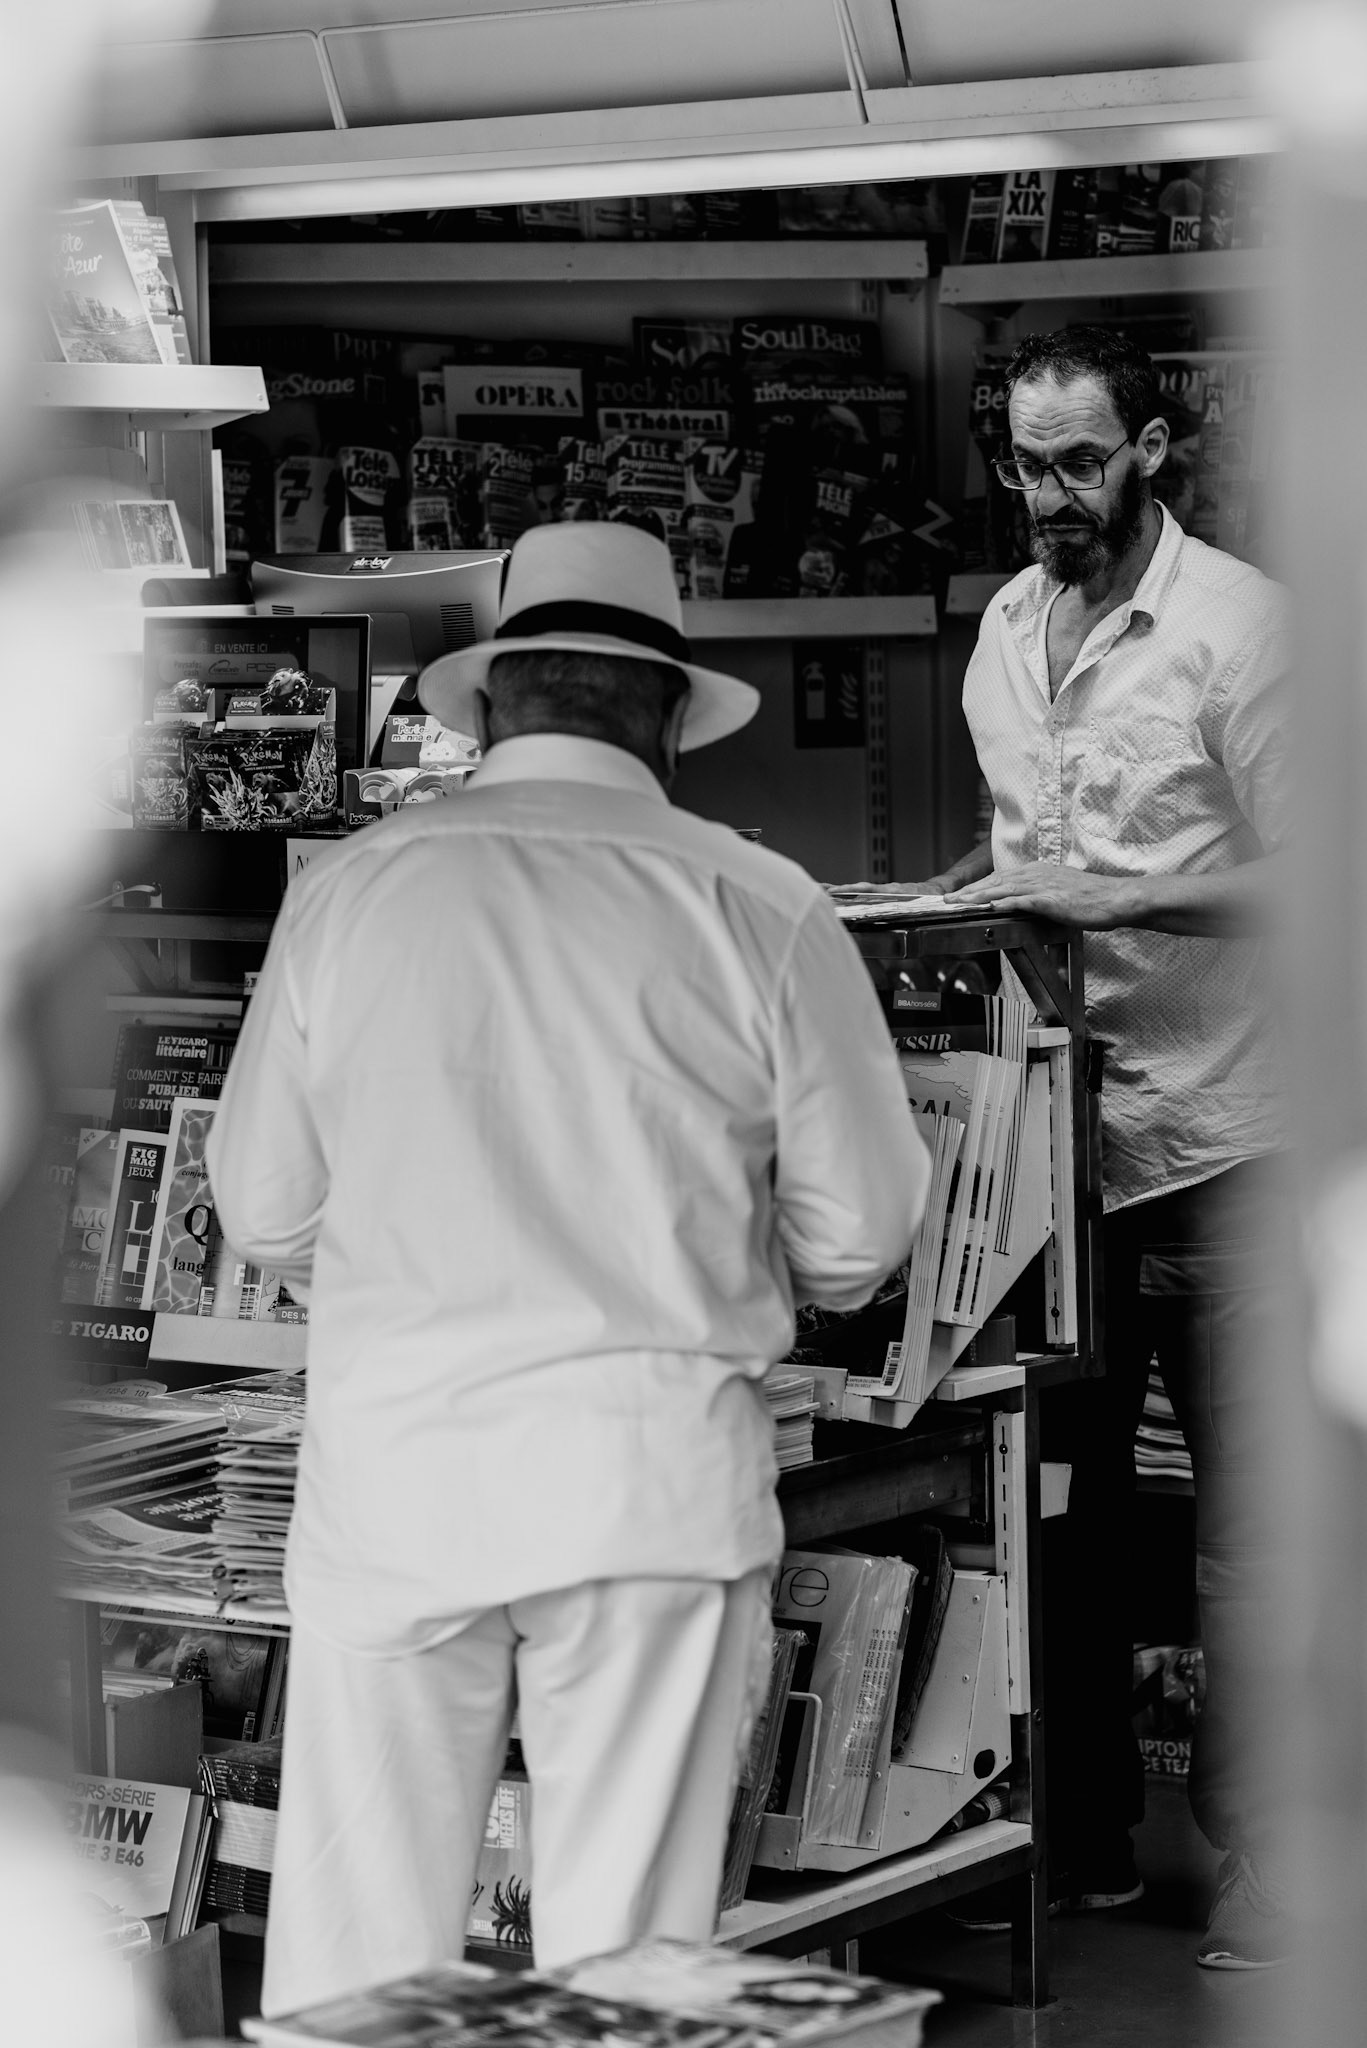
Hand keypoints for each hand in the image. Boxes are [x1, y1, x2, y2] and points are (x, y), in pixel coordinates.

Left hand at [945, 862, 1135, 929]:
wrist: (1116, 899)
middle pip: (995, 881)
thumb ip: (1036, 896)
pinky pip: (1024, 900)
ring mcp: (1044, 885)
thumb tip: (1017, 904)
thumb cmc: (1090, 900)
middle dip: (968, 891)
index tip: (958, 896)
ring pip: (1003, 888)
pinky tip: (991, 905)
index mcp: (1037, 872)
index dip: (976, 887)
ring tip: (958, 904)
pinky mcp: (1052, 899)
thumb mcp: (1058, 892)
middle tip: (946, 901)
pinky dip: (1005, 902)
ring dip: (978, 896)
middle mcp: (1037, 874)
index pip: (999, 879)